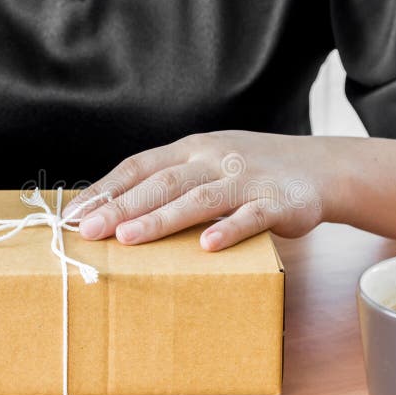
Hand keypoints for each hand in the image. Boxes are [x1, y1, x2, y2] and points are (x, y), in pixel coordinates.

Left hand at [64, 131, 337, 250]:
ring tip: (128, 239)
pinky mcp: (277, 202)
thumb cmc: (252, 170)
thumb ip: (173, 180)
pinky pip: (251, 217)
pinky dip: (229, 229)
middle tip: (88, 230)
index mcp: (192, 149)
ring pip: (198, 199)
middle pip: (161, 183)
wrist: (320, 167)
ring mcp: (246, 179)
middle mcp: (214, 159)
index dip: (107, 189)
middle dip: (121, 206)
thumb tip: (117, 210)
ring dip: (161, 218)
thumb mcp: (209, 162)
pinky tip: (207, 245)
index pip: (140, 166)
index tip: (75, 214)